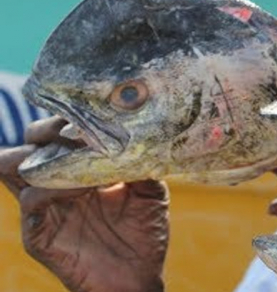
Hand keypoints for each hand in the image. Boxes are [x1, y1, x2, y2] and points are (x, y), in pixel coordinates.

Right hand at [0, 116, 168, 291]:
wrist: (139, 277)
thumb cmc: (145, 233)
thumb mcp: (151, 190)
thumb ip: (142, 162)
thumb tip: (141, 132)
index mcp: (80, 168)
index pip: (58, 133)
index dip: (66, 118)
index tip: (88, 112)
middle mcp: (57, 183)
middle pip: (30, 143)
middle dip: (47, 129)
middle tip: (71, 130)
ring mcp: (44, 207)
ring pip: (14, 166)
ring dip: (40, 154)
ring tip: (68, 153)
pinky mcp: (38, 232)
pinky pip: (31, 200)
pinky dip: (50, 187)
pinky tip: (78, 187)